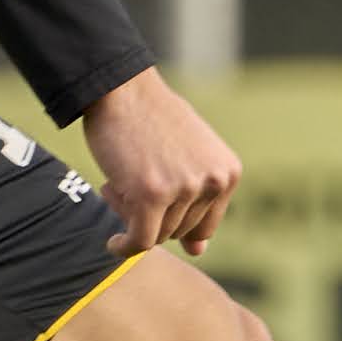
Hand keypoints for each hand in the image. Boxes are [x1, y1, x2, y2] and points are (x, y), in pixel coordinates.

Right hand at [80, 68, 241, 256]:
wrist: (121, 88)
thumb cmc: (150, 119)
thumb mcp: (188, 157)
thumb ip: (198, 200)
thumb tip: (199, 252)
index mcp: (228, 173)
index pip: (204, 227)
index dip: (174, 222)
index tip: (152, 204)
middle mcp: (213, 181)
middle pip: (179, 233)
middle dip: (151, 218)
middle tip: (127, 187)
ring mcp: (184, 188)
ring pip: (157, 235)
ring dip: (132, 221)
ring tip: (117, 186)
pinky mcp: (152, 194)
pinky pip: (140, 241)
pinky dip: (125, 247)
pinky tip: (113, 244)